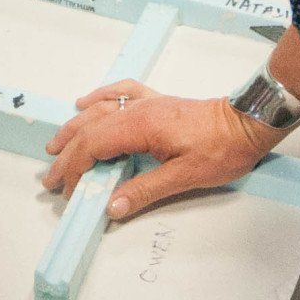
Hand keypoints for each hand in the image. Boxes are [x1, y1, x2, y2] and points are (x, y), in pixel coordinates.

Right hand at [43, 81, 276, 220]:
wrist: (248, 122)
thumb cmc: (223, 148)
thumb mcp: (186, 177)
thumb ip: (145, 191)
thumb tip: (111, 207)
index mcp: (141, 126)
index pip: (94, 146)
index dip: (75, 169)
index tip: (68, 190)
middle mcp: (138, 110)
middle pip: (90, 128)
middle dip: (67, 153)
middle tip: (51, 177)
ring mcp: (147, 102)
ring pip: (99, 109)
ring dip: (74, 127)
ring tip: (56, 145)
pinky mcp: (157, 101)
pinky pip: (120, 92)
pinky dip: (100, 95)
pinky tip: (86, 101)